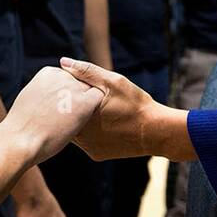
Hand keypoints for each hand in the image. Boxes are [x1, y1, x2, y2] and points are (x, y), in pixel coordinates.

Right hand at [3, 66, 102, 164]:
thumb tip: (55, 98)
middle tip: (68, 116)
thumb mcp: (31, 98)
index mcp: (48, 72)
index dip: (67, 93)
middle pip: (80, 83)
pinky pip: (97, 100)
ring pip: (89, 91)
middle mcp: (63, 76)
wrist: (20, 139)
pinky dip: (94, 109)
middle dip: (77, 97)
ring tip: (74, 121)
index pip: (68, 78)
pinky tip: (84, 121)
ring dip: (86, 104)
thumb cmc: (22, 127)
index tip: (61, 107)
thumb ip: (46, 91)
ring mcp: (74, 88)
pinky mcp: (84, 102)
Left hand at [60, 57, 191, 161]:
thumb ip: (86, 71)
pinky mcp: (96, 154)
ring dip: (79, 120)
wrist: (156, 131)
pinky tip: (102, 124)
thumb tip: (63, 62)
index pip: (60, 101)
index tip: (75, 86)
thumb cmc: (135, 103)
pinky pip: (86, 141)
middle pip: (65, 117)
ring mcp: (87, 146)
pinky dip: (90, 132)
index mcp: (80, 114)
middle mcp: (80, 134)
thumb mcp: (113, 82)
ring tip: (96, 110)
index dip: (66, 92)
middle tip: (87, 98)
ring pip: (75, 130)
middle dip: (71, 107)